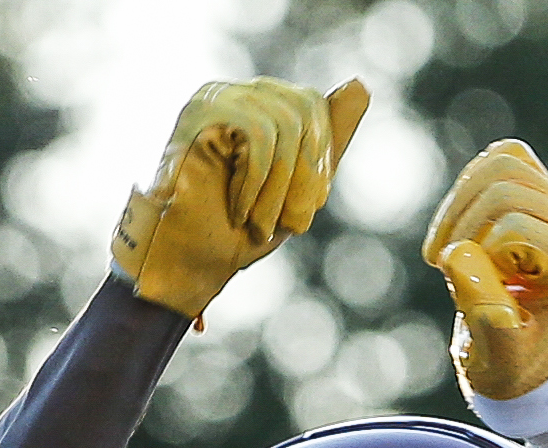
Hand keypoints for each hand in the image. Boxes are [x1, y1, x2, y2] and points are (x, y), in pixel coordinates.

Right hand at [112, 77, 369, 318]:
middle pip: (305, 109)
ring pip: (284, 124)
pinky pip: (258, 134)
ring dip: (279, 188)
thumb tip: (361, 85)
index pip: (314, 106)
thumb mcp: (299, 189)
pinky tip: (239, 210)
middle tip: (287, 222)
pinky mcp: (200, 111)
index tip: (307, 207)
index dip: (320, 158)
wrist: (186, 262)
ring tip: (258, 222)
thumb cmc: (236, 229)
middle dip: (305, 176)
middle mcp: (241, 93)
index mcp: (264, 107)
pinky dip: (258, 183)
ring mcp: (218, 97)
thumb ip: (329, 141)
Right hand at [424, 140, 547, 401]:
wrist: (529, 357)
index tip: (466, 291)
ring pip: (504, 162)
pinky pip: (506, 158)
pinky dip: (472, 185)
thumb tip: (460, 256)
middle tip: (445, 267)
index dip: (477, 253)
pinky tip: (462, 224)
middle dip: (462, 225)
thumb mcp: (500, 361)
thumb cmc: (517, 366)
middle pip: (507, 184)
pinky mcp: (543, 194)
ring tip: (449, 247)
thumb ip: (486, 315)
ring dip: (461, 202)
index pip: (515, 226)